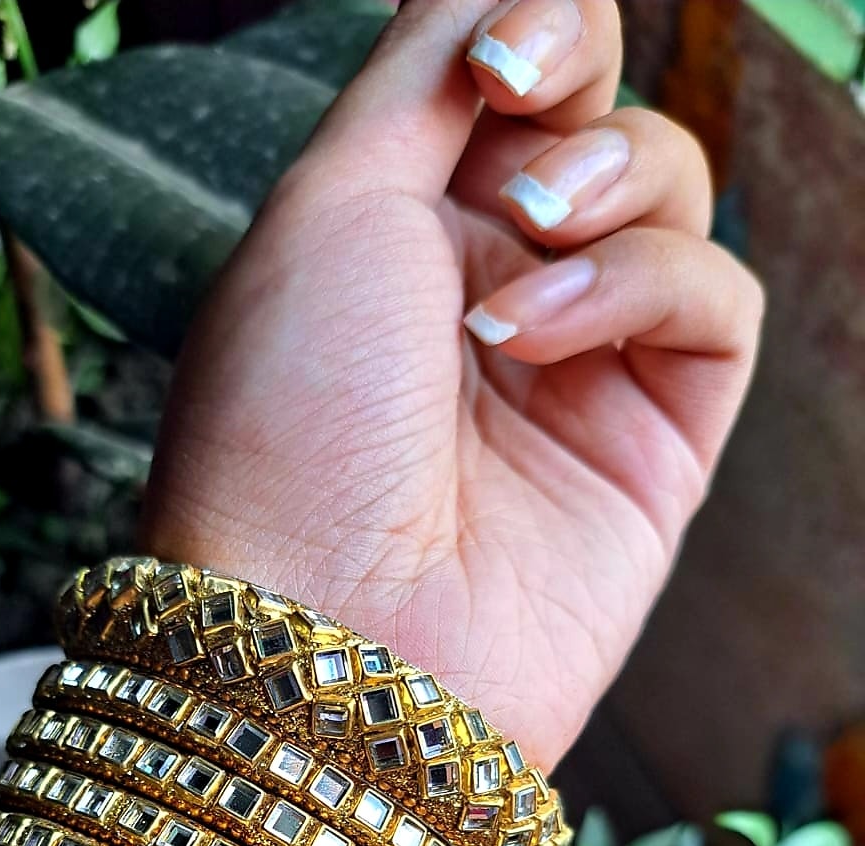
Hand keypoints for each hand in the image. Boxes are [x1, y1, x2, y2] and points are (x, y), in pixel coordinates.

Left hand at [142, 0, 762, 766]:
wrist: (320, 629)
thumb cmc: (286, 420)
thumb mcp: (326, 207)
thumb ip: (423, 78)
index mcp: (393, 232)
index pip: (507, 81)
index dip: (532, 31)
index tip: (497, 63)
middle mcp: (490, 292)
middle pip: (597, 121)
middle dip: (573, 102)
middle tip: (511, 173)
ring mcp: (576, 371)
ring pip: (671, 197)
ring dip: (607, 195)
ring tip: (518, 267)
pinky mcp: (653, 449)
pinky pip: (714, 306)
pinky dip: (645, 290)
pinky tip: (541, 341)